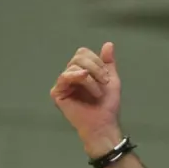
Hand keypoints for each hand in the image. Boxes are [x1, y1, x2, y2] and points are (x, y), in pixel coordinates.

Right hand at [50, 42, 123, 156]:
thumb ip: (108, 63)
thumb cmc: (107, 106)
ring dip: (91, 78)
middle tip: (104, 83)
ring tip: (98, 92)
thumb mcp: (111, 80)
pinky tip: (84, 79)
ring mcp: (63, 84)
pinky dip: (78, 77)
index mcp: (81, 71)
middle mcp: (71, 75)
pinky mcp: (57, 93)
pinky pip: (65, 77)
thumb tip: (108, 44)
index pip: (84, 53)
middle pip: (78, 56)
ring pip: (73, 65)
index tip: (107, 78)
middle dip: (95, 68)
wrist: (104, 123)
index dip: (97, 61)